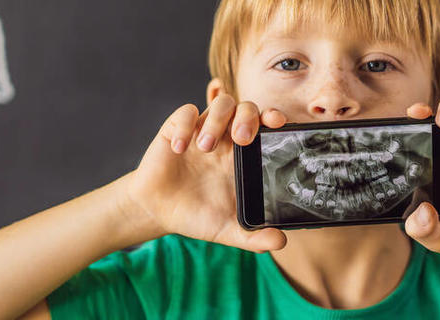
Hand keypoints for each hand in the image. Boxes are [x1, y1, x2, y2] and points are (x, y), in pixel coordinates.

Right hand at [124, 94, 287, 251]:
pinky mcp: (177, 129)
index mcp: (244, 156)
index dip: (274, 118)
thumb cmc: (197, 215)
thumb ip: (254, 237)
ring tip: (206, 148)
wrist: (159, 212)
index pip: (266, 126)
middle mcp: (227, 138)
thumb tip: (280, 242)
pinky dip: (186, 126)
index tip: (278, 123)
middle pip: (247, 107)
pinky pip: (186, 112)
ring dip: (217, 120)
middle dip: (248, 117)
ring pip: (221, 103)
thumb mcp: (228, 230)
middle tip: (242, 139)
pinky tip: (180, 149)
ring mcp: (203, 131)